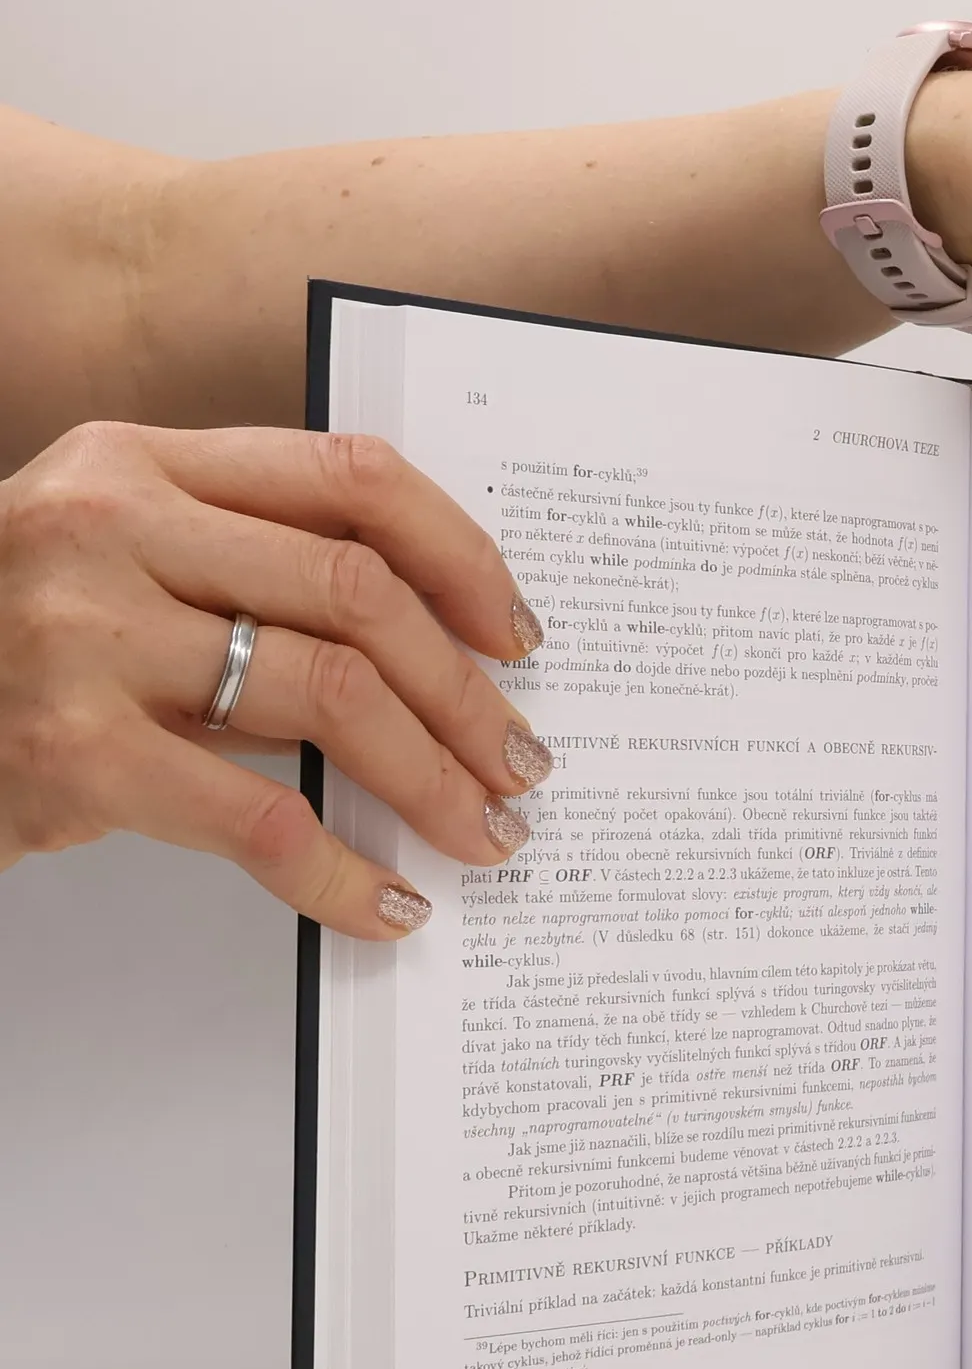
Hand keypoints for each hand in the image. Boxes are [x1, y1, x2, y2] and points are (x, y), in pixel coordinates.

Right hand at [0, 422, 550, 935]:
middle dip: (468, 691)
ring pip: (332, 693)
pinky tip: (388, 905)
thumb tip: (428, 648)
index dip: (460, 555)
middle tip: (522, 761)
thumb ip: (242, 568)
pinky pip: (259, 818)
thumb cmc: (4, 650)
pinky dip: (342, 873)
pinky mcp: (69, 750)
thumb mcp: (111, 562)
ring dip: (435, 777)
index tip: (516, 633)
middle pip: (360, 594)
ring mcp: (82, 634)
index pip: (350, 477)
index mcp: (141, 463)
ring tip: (485, 831)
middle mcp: (111, 526)